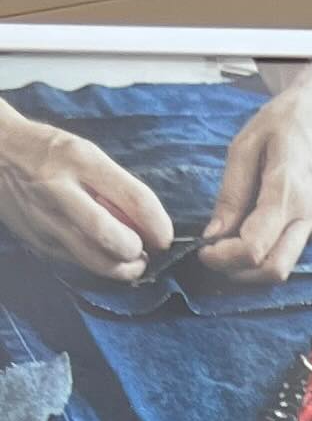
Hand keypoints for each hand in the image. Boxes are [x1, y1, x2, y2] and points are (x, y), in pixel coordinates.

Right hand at [0, 99, 171, 277]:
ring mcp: (45, 219)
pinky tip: (103, 255)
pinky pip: (77, 263)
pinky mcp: (36, 241)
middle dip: (137, 252)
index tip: (165, 237)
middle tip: (145, 251)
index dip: (158, 226)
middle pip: (112, 238)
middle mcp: (60, 189)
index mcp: (80, 159)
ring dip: (122, 268)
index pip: (134, 199)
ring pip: (95, 261)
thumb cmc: (49, 151)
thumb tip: (150, 225)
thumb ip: (117, 187)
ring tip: (131, 260)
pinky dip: (97, 265)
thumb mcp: (85, 153)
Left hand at [199, 68, 311, 284]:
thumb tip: (213, 235)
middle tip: (212, 256)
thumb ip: (231, 193)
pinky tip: (246, 236)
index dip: (223, 257)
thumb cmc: (282, 122)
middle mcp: (308, 216)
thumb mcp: (245, 145)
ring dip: (250, 269)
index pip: (254, 247)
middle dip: (238, 272)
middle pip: (273, 271)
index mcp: (288, 192)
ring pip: (282, 268)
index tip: (202, 250)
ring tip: (225, 246)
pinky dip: (263, 256)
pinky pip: (288, 254)